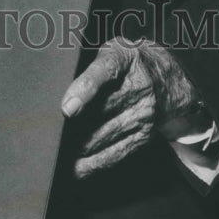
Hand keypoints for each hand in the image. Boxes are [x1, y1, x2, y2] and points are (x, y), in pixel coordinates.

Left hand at [60, 38, 198, 178]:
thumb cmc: (131, 62)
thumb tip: (62, 84)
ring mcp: (143, 113)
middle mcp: (138, 86)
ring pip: (105, 135)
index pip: (104, 71)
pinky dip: (94, 163)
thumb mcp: (114, 49)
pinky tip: (77, 168)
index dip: (85, 90)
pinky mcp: (143, 135)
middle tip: (48, 137)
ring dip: (79, 147)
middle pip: (101, 110)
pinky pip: (117, 152)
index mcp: (125, 58)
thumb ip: (90, 63)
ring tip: (56, 154)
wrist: (170, 80)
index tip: (67, 108)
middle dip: (73, 126)